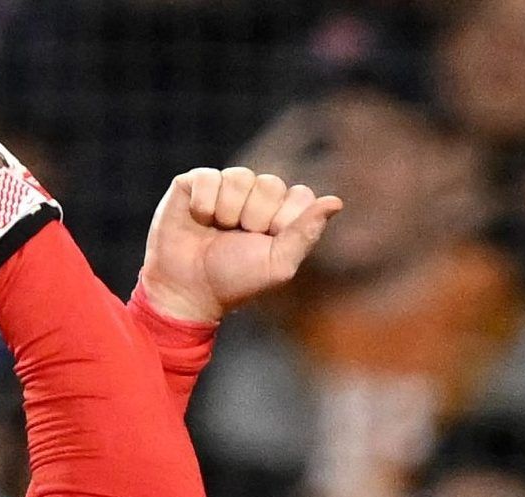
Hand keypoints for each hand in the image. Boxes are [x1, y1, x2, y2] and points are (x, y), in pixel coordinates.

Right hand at [135, 167, 342, 324]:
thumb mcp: (277, 264)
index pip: (299, 195)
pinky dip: (204, 204)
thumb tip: (336, 201)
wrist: (187, 291)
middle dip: (255, 217)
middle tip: (237, 239)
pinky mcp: (193, 184)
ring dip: (227, 212)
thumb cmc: (234, 281)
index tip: (267, 244)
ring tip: (216, 232)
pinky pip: (208, 177)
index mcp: (279, 213)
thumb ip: (306, 232)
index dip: (284, 221)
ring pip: (239, 177)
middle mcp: (254, 196)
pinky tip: (198, 220)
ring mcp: (224, 187)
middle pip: (270, 183)